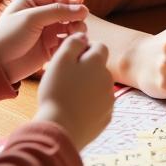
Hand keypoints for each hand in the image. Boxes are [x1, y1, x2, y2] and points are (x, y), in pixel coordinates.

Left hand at [0, 0, 88, 83]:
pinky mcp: (49, 48)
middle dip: (76, 15)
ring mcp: (46, 32)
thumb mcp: (32, 18)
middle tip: (81, 21)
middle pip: (66, 11)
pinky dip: (72, 42)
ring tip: (78, 33)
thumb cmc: (9, 36)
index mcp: (32, 2)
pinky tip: (74, 44)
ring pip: (69, 26)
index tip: (76, 6)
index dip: (69, 0)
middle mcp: (41, 16)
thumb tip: (83, 9)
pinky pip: (66, 42)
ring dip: (77, 28)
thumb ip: (58, 11)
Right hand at [34, 34, 113, 148]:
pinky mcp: (105, 118)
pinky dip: (89, 106)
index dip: (84, 49)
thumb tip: (83, 36)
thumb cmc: (57, 92)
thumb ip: (73, 43)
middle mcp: (108, 79)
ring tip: (67, 97)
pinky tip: (73, 111)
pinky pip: (98, 106)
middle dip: (85, 70)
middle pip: (99, 67)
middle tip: (65, 79)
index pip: (99, 46)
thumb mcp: (60, 60)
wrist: (60, 129)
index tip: (69, 59)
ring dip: (87, 88)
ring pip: (98, 87)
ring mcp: (109, 100)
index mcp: (98, 63)